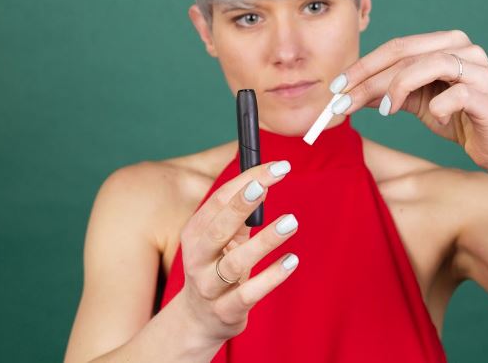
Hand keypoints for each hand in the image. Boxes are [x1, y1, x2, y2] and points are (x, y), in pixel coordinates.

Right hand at [177, 160, 299, 343]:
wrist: (197, 320)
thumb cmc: (217, 267)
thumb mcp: (223, 239)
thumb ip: (240, 214)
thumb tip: (265, 180)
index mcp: (196, 233)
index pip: (219, 200)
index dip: (246, 181)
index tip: (276, 167)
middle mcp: (197, 258)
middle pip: (218, 228)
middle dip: (241, 205)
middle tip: (266, 185)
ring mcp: (210, 286)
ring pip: (235, 263)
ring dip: (264, 241)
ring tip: (291, 222)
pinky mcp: (226, 310)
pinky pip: (249, 293)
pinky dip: (271, 277)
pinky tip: (291, 261)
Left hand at [329, 30, 487, 173]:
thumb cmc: (456, 119)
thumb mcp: (414, 102)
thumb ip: (385, 92)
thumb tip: (346, 91)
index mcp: (445, 44)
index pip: (396, 47)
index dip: (363, 65)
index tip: (336, 86)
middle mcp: (465, 49)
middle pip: (406, 53)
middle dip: (369, 78)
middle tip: (343, 101)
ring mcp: (480, 71)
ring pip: (430, 65)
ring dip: (397, 87)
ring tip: (385, 110)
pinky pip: (457, 95)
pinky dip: (438, 106)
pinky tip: (433, 117)